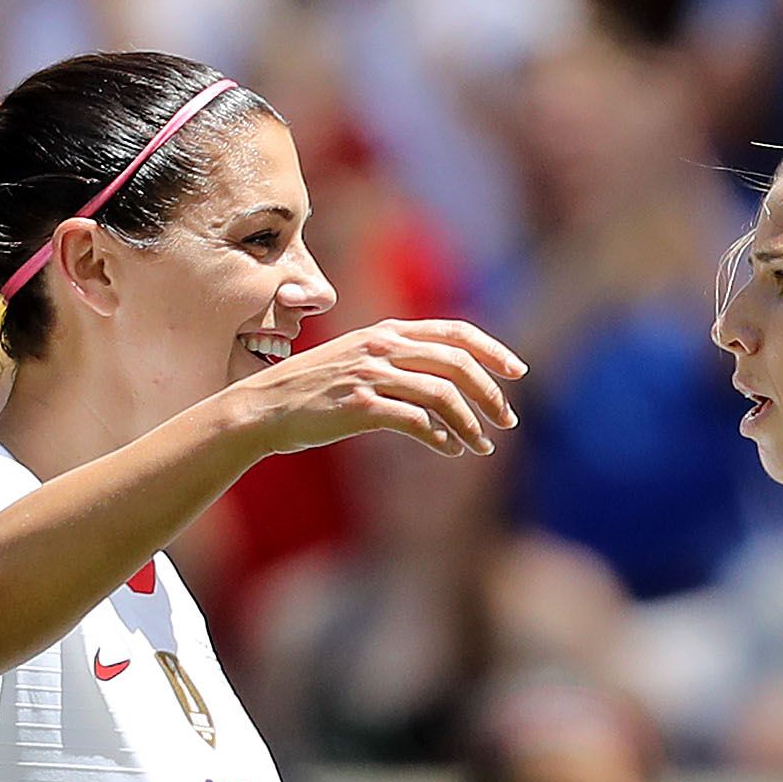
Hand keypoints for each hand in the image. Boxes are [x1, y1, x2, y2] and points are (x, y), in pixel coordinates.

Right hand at [223, 318, 525, 461]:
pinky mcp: (360, 406)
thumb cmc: (313, 391)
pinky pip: (417, 422)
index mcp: (386, 333)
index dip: (492, 350)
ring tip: (481, 446)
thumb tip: (445, 389)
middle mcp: (382, 348)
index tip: (518, 372)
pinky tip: (450, 450)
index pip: (454, 332)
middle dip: (490, 393)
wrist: (264, 408)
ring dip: (470, 425)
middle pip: (456, 363)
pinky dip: (441, 438)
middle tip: (507, 421)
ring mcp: (370, 376)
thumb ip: (398, 363)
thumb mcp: (357, 361)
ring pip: (442, 395)